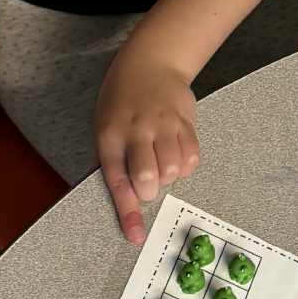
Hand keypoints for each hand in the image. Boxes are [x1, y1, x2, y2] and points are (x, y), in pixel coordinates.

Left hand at [95, 47, 200, 245]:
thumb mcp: (106, 124)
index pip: (116, 179)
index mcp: (110, 134)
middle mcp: (136, 129)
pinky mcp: (185, 121)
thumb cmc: (122, 100)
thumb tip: (128, 198)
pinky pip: (191, 157)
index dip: (127, 211)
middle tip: (147, 184)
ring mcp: (162, 124)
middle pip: (147, 176)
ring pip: (173, 169)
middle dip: (149, 190)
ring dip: (168, 177)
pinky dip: (185, 166)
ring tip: (161, 164)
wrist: (151, 62)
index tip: (136, 236)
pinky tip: (176, 154)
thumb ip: (115, 158)